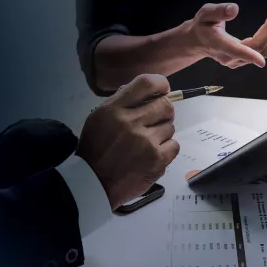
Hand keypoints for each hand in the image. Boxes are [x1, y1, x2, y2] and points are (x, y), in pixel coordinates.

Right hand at [76, 74, 179, 209]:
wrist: (93, 183)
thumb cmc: (95, 149)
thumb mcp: (99, 118)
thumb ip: (121, 103)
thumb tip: (146, 93)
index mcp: (114, 110)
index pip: (146, 84)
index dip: (160, 84)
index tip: (163, 89)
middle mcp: (131, 123)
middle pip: (165, 105)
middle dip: (163, 111)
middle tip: (155, 121)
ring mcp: (146, 142)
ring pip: (170, 126)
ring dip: (162, 132)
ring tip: (147, 143)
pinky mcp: (157, 160)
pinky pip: (174, 145)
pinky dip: (166, 149)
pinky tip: (153, 154)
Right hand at [187, 3, 266, 68]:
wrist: (198, 42)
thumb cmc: (202, 25)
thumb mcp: (205, 13)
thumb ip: (218, 11)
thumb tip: (235, 9)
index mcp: (219, 44)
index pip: (236, 51)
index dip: (249, 56)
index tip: (261, 61)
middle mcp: (229, 57)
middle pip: (255, 49)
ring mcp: (237, 61)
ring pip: (261, 52)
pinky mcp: (243, 61)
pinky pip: (261, 53)